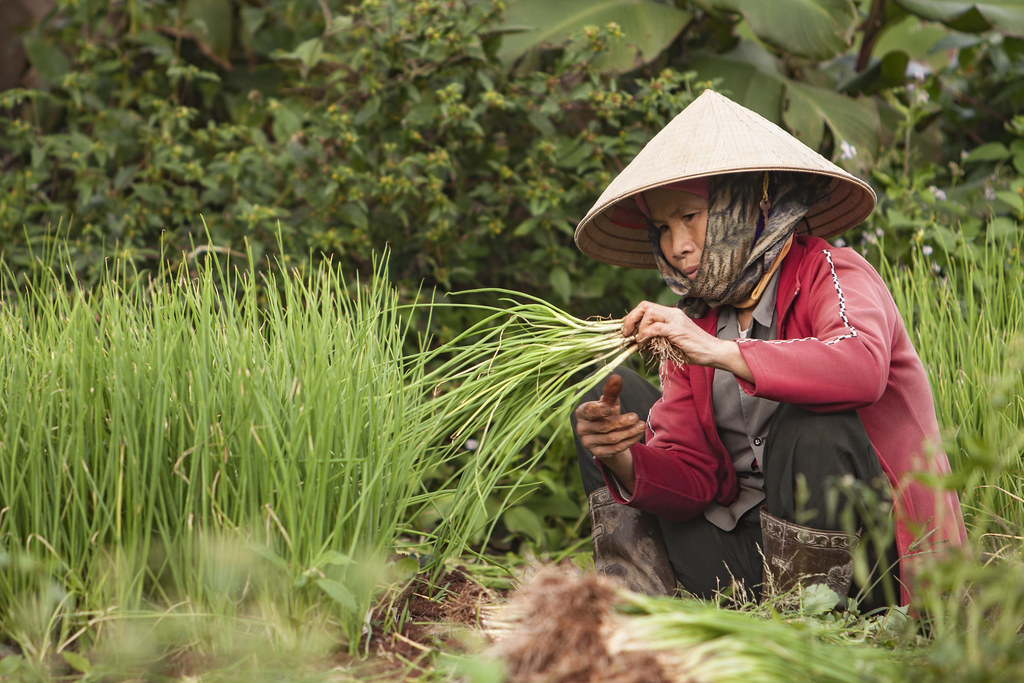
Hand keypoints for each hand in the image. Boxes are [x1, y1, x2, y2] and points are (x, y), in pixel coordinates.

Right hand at [574, 375, 642, 490]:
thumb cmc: (606, 413)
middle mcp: (582, 429)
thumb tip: (616, 377)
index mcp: (582, 413)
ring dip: (628, 432)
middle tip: (636, 416)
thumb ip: (612, 391)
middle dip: (621, 422)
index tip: (610, 409)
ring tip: (641, 425)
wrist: (605, 435)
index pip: (588, 412)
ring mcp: (588, 443)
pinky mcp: (598, 454)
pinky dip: (629, 441)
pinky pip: (615, 449)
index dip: (598, 411)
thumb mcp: (609, 402)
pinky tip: (637, 434)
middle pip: (603, 427)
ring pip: (611, 439)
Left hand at [621, 301, 752, 380]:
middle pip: (644, 305)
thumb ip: (654, 344)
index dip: (633, 316)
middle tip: (625, 333)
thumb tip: (637, 345)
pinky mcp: (677, 329)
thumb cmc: (693, 351)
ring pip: (649, 313)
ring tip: (636, 340)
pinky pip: (656, 327)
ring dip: (638, 327)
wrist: (713, 352)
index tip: (626, 329)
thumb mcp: (670, 346)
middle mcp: (672, 313)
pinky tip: (643, 343)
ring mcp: (675, 319)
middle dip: (630, 318)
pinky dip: (645, 334)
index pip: (647, 307)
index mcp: (671, 314)